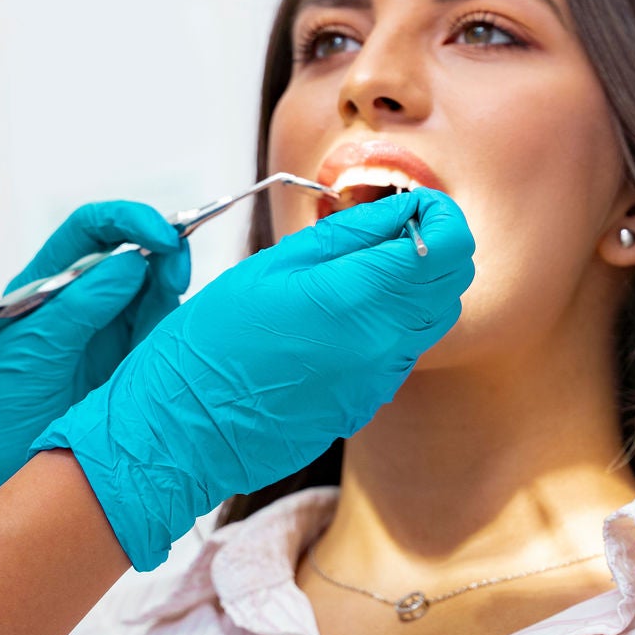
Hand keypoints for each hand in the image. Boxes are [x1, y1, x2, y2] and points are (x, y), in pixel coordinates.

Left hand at [0, 201, 190, 574]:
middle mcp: (82, 306)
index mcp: (47, 288)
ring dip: (174, 291)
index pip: (91, 232)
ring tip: (177, 305)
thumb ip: (78, 307)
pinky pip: (165, 341)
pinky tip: (186, 342)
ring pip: (156, 295)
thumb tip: (129, 263)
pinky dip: (181, 334)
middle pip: (133, 256)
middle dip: (163, 251)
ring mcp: (109, 339)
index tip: (161, 233)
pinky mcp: (131, 373)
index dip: (127, 220)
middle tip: (180, 268)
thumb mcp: (30, 353)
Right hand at [35, 187, 473, 568]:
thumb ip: (346, 235)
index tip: (411, 202)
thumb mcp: (270, 266)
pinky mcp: (365, 405)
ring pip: (430, 319)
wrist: (183, 432)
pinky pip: (399, 353)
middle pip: (451, 283)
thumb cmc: (210, 343)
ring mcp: (377, 382)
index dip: (439, 214)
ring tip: (355, 271)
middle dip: (429, 246)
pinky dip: (387, 325)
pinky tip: (337, 317)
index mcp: (356, 299)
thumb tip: (400, 208)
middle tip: (381, 230)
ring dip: (410, 286)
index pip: (448, 247)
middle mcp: (381, 345)